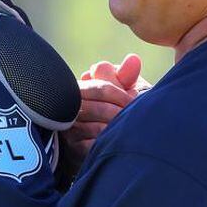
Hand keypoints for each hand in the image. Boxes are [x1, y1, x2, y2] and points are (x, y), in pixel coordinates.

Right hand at [60, 54, 148, 177]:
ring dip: (116, 131)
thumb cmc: (115, 108)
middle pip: (100, 108)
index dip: (122, 96)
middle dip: (121, 115)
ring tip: (129, 132)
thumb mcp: (121, 90)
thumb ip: (126, 75)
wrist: (105, 141)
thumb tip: (134, 59)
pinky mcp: (73, 148)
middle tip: (135, 120)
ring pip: (97, 128)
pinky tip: (115, 144)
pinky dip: (105, 145)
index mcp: (82, 87)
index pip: (102, 88)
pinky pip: (91, 146)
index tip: (136, 102)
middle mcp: (71, 106)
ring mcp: (70, 127)